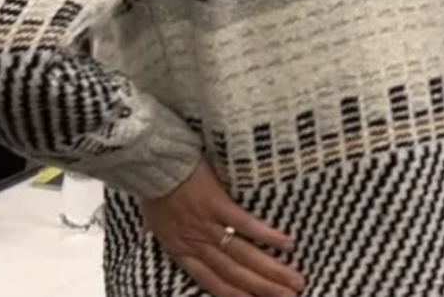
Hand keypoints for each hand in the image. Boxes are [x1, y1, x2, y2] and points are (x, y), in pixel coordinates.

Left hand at [140, 163, 303, 296]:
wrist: (149, 161)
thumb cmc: (151, 185)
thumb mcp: (151, 218)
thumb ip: (165, 231)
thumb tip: (162, 236)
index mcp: (178, 249)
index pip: (211, 282)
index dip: (236, 295)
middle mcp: (195, 242)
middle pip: (233, 273)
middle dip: (263, 289)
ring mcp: (206, 224)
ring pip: (243, 254)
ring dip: (271, 270)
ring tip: (294, 282)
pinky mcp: (216, 202)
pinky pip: (244, 223)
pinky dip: (266, 235)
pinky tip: (287, 243)